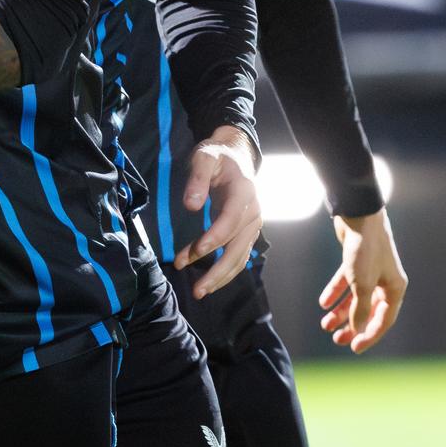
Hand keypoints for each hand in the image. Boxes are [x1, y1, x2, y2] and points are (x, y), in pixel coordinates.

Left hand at [171, 125, 261, 298]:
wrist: (236, 156)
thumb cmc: (216, 156)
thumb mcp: (204, 156)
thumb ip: (197, 177)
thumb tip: (191, 205)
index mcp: (244, 192)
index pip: (230, 221)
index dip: (214, 238)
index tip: (194, 252)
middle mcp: (253, 212)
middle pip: (238, 248)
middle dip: (217, 271)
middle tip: (197, 289)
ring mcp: (253, 225)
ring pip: (240, 258)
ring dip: (220, 276)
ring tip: (199, 290)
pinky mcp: (248, 233)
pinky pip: (239, 257)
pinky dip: (225, 271)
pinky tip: (209, 281)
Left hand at [318, 208, 407, 352]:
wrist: (357, 216)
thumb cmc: (365, 250)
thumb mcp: (361, 284)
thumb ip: (360, 309)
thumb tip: (358, 329)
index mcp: (395, 289)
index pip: (384, 320)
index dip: (369, 335)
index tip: (354, 348)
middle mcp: (385, 281)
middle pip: (369, 311)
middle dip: (353, 326)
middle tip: (337, 339)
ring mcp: (370, 271)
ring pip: (355, 298)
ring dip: (341, 312)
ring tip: (325, 324)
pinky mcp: (356, 262)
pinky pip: (346, 283)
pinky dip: (335, 292)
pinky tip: (323, 302)